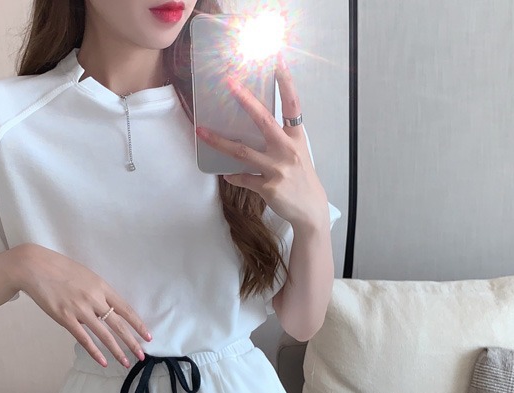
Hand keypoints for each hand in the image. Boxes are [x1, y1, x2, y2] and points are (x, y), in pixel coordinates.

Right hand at [11, 244, 151, 367]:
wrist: (35, 267)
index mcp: (102, 286)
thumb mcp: (86, 275)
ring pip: (104, 335)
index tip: (147, 336)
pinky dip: (95, 352)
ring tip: (126, 363)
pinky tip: (103, 362)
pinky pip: (84, 339)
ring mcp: (80, 310)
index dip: (138, 324)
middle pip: (118, 325)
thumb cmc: (60, 268)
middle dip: (132, 342)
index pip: (125, 309)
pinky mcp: (65, 318)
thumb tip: (106, 308)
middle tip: (142, 356)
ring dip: (117, 351)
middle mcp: (94, 299)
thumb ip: (98, 291)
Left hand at [195, 53, 329, 232]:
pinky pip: (243, 178)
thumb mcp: (298, 154)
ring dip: (219, 142)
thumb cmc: (302, 179)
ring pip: (242, 152)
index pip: (293, 105)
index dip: (286, 83)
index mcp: (296, 138)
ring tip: (202, 132)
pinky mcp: (268, 187)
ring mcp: (277, 169)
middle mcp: (288, 150)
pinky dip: (233, 176)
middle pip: (264, 121)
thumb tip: (255, 129)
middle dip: (245, 100)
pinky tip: (226, 175)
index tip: (277, 62)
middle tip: (230, 83)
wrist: (310, 210)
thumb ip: (280, 141)